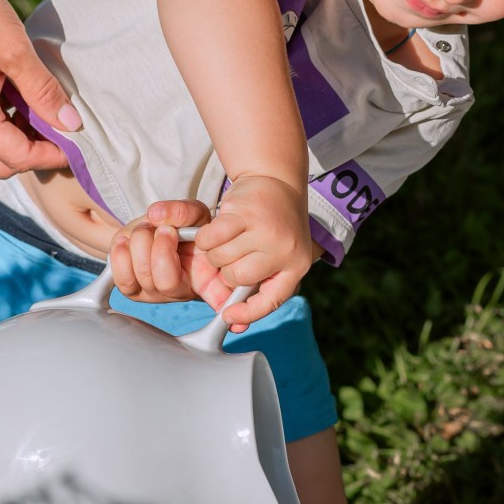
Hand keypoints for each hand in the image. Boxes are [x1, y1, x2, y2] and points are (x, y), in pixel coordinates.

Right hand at [0, 0, 80, 176]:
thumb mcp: (16, 51)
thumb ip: (44, 92)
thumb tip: (71, 123)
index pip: (19, 158)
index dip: (52, 156)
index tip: (79, 145)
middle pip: (1, 163)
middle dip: (35, 156)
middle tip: (65, 133)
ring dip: (20, 139)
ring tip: (48, 111)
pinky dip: (5, 123)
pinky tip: (24, 98)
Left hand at [109, 200, 230, 306]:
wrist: (154, 229)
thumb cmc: (182, 227)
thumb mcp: (193, 214)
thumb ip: (183, 211)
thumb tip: (157, 216)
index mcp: (208, 278)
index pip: (223, 301)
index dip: (232, 315)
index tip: (236, 323)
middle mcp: (184, 292)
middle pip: (166, 282)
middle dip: (161, 247)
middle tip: (166, 229)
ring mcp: (155, 294)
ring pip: (141, 274)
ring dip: (141, 241)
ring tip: (149, 230)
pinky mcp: (131, 289)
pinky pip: (120, 275)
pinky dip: (121, 251)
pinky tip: (130, 240)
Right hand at [195, 175, 311, 328]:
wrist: (276, 180)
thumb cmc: (271, 225)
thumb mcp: (276, 255)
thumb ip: (258, 285)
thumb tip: (233, 323)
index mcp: (296, 266)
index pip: (271, 301)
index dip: (247, 314)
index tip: (228, 316)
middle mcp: (285, 250)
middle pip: (237, 279)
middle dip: (226, 269)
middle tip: (232, 254)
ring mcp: (265, 231)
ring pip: (221, 259)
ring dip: (215, 251)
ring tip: (229, 237)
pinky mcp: (245, 213)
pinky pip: (211, 238)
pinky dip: (206, 236)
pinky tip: (218, 227)